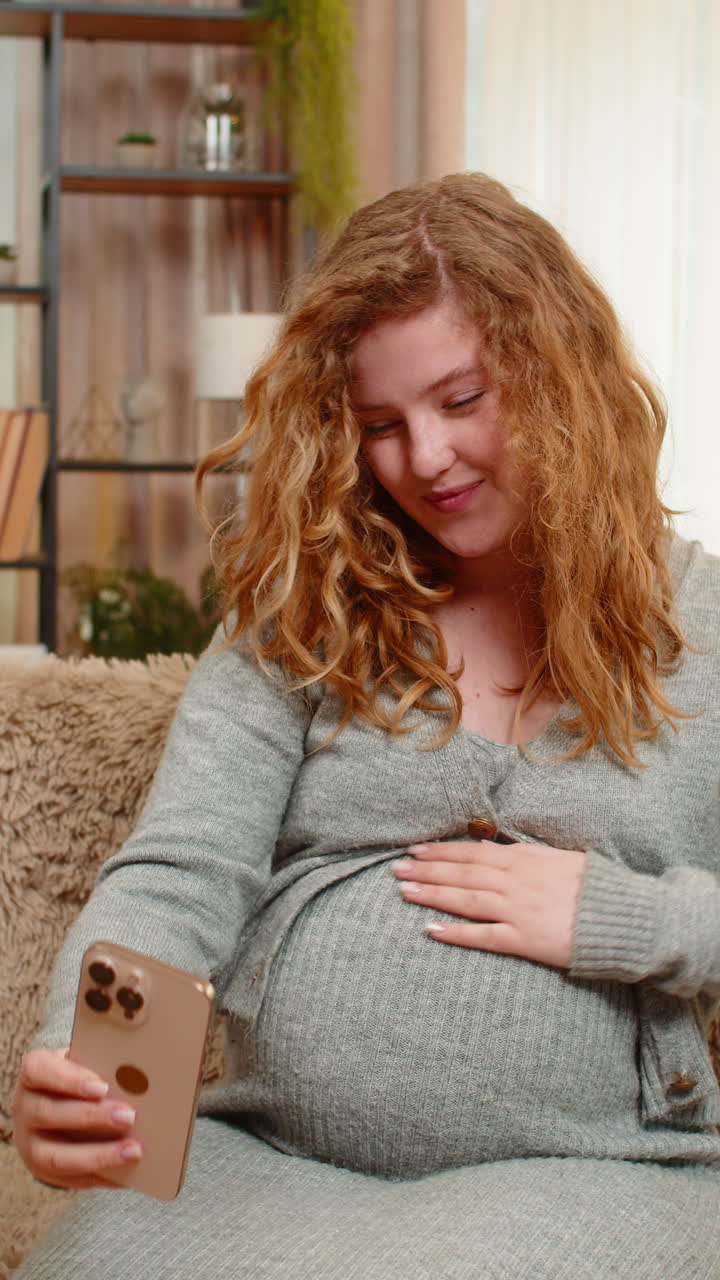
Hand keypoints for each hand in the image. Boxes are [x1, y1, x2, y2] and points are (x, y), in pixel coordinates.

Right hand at [11, 1047, 142, 1189]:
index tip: (103, 1086)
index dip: (68, 1080)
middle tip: (129, 1116)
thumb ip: (102, 1062)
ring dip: (98, 1155)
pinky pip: (71, 1179)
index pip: (38, 1071)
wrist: (58, 1098)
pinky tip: (128, 1171)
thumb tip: (138, 1068)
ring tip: (134, 1150)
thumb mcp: (85, 1059)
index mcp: (34, 1073)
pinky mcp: (43, 1170)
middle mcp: (24, 1108)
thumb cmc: (79, 1073)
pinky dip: (102, 1175)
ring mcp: (29, 1143)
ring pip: (56, 1156)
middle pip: (48, 1114)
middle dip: (91, 1117)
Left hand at [392, 839, 586, 968]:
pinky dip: (455, 933)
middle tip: (398, 869)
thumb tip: (501, 848)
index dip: (441, 851)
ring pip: (465, 899)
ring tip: (405, 891)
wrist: (621, 916)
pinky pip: (483, 936)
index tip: (417, 850)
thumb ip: (528, 855)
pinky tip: (432, 931)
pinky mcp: (523, 939)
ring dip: (432, 894)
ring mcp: (516, 910)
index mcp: (523, 859)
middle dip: (427, 870)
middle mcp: (514, 881)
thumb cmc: (594, 887)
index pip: (472, 852)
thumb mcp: (560, 859)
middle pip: (461, 873)